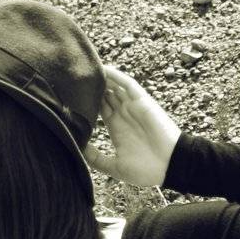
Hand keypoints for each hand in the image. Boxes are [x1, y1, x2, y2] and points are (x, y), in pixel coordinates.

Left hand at [82, 64, 180, 188]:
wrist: (170, 166)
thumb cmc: (146, 170)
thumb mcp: (115, 167)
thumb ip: (96, 159)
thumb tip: (77, 148)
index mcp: (116, 128)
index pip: (97, 109)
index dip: (85, 102)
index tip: (68, 96)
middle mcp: (123, 115)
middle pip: (104, 94)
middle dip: (90, 87)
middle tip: (70, 78)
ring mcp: (132, 107)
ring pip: (114, 86)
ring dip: (101, 78)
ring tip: (83, 69)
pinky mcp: (142, 101)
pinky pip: (128, 84)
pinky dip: (116, 75)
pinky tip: (102, 68)